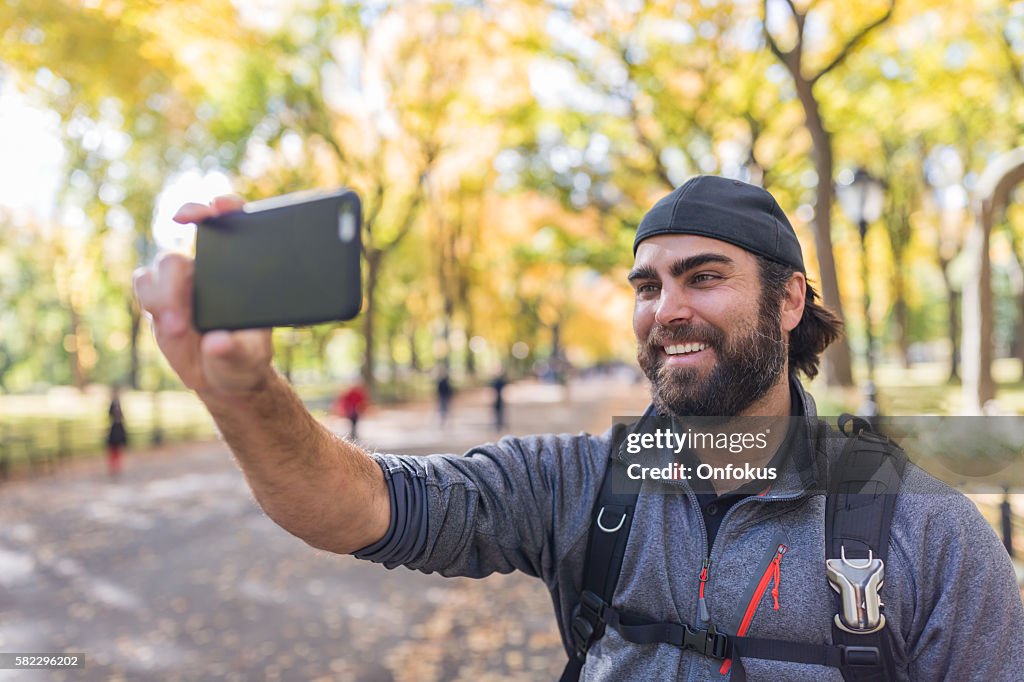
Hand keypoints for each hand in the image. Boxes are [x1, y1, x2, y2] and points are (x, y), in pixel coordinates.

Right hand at [133, 196, 273, 395]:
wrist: (221, 375)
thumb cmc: (244, 358)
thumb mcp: (249, 356)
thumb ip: (235, 349)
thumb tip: (216, 342)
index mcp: (238, 270)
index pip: (230, 223)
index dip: (221, 207)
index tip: (213, 209)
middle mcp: (206, 268)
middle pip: (178, 253)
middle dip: (174, 280)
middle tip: (179, 319)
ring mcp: (180, 282)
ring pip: (159, 268)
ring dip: (164, 298)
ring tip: (178, 329)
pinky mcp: (159, 298)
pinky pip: (145, 285)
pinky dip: (152, 301)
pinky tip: (169, 326)